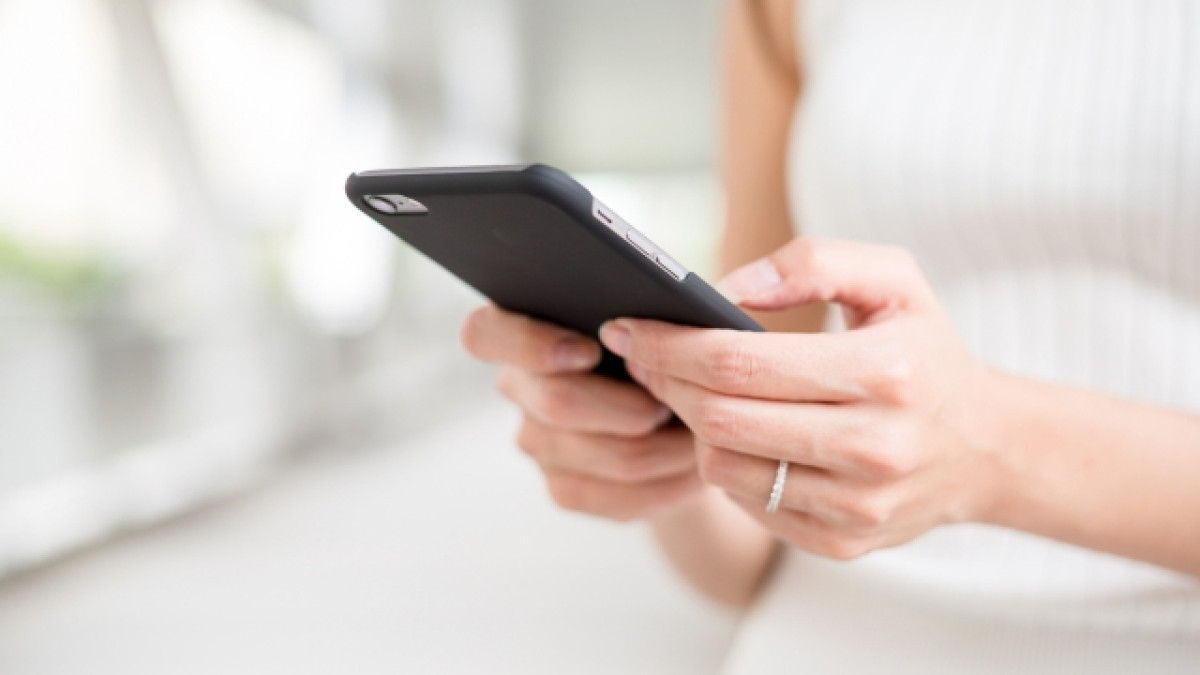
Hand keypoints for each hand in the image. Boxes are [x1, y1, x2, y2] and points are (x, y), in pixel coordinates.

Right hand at [461, 305, 704, 521]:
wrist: (675, 421)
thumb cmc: (663, 350)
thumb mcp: (660, 316)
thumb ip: (654, 307)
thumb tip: (675, 314)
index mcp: (522, 329)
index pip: (484, 333)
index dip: (529, 344)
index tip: (588, 350)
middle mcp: (519, 387)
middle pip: (560, 402)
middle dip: (634, 405)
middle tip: (679, 399)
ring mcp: (538, 443)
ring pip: (610, 454)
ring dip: (670, 447)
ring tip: (706, 432)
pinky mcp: (565, 489)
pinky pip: (621, 496)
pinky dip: (670, 483)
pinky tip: (694, 468)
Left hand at [600, 238, 1005, 558]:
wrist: (986, 448)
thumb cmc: (924, 353)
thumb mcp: (893, 281)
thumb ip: (813, 262)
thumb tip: (726, 288)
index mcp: (884, 373)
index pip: (739, 363)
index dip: (670, 344)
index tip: (628, 326)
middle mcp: (873, 447)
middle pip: (719, 418)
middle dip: (664, 381)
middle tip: (642, 355)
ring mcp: (857, 505)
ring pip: (723, 467)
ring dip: (689, 425)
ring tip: (687, 390)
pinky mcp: (842, 542)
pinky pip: (748, 503)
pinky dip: (725, 464)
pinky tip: (729, 432)